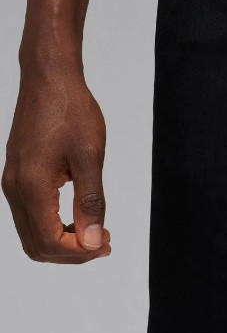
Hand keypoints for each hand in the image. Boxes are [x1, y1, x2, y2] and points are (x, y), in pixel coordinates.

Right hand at [2, 67, 110, 263]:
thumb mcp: (91, 157)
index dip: (80, 253)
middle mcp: (15, 188)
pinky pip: (30, 214)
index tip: (106, 244)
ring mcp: (13, 181)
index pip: (50, 242)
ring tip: (95, 231)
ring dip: (62, 240)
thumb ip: (91, 202)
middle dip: (71, 252)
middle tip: (103, 242)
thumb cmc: (72, 112)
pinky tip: (79, 215)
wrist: (50, 79)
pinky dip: (53, 224)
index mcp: (32, 187)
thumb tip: (92, 241)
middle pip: (36, 245)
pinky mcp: (18, 174)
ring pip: (31, 232)